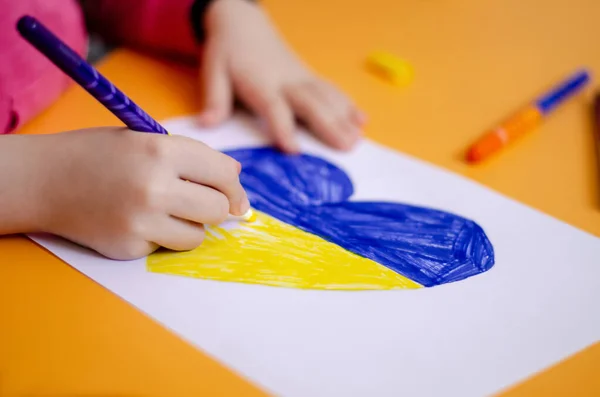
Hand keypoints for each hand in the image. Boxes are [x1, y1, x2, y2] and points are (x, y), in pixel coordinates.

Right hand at [32, 128, 247, 259]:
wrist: (45, 180)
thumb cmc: (101, 155)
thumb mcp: (146, 140)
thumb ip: (193, 157)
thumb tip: (235, 178)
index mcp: (161, 150)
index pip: (223, 175)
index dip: (234, 187)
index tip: (237, 199)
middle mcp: (154, 187)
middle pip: (218, 210)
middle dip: (216, 208)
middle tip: (201, 204)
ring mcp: (141, 221)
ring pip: (197, 236)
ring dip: (189, 226)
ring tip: (162, 209)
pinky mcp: (129, 247)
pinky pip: (167, 247)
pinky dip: (161, 237)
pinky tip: (136, 220)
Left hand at [198, 0, 365, 152]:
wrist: (243, 23)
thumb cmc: (227, 52)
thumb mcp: (213, 71)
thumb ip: (215, 99)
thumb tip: (207, 124)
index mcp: (260, 83)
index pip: (274, 107)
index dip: (283, 127)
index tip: (294, 149)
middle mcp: (286, 81)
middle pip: (311, 103)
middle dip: (329, 125)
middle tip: (347, 147)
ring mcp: (301, 78)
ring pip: (327, 97)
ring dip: (344, 118)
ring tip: (358, 140)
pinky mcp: (309, 76)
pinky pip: (332, 90)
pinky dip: (348, 104)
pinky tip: (362, 119)